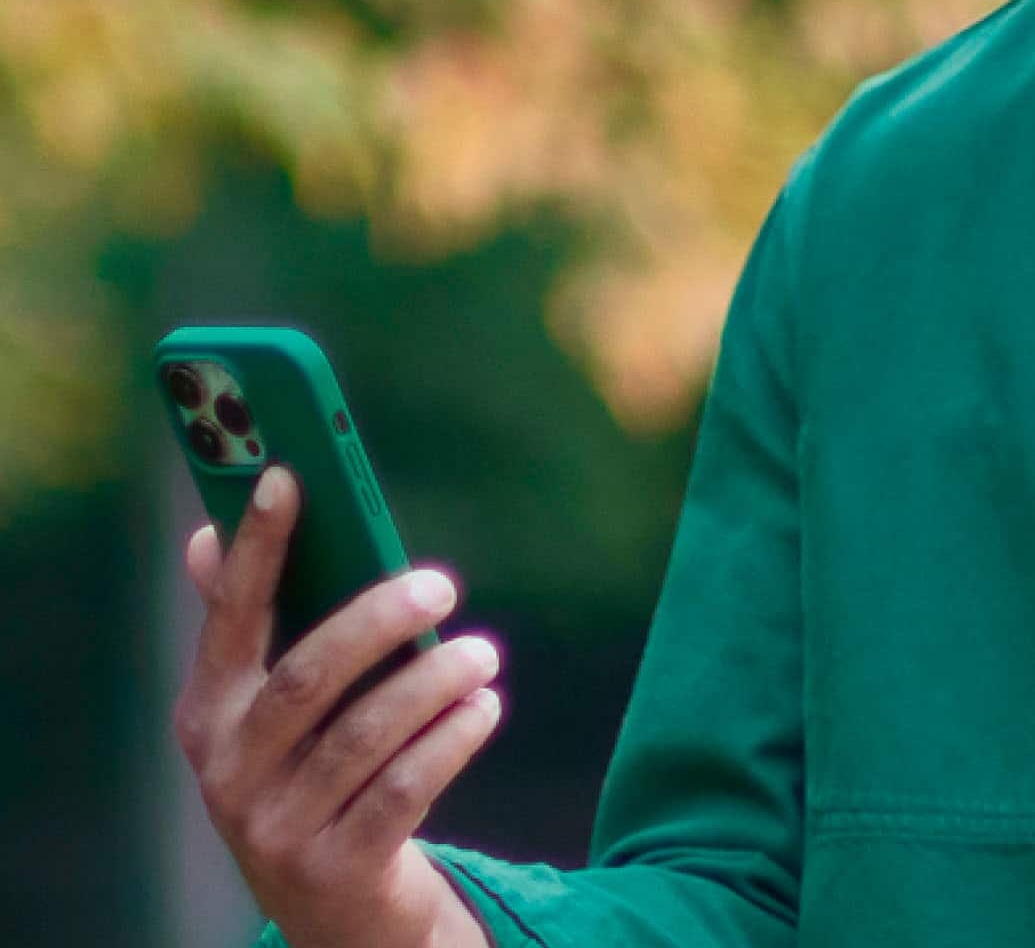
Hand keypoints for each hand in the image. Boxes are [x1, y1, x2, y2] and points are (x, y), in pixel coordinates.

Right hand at [173, 464, 501, 947]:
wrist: (332, 910)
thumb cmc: (311, 770)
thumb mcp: (270, 709)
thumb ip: (252, 626)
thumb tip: (205, 533)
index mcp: (209, 711)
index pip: (230, 616)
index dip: (257, 546)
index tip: (289, 475)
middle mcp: (229, 770)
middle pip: (310, 675)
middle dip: (381, 620)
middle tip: (442, 585)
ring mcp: (276, 827)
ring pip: (368, 734)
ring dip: (437, 681)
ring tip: (484, 653)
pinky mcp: (333, 870)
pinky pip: (405, 788)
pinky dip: (453, 738)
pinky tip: (485, 707)